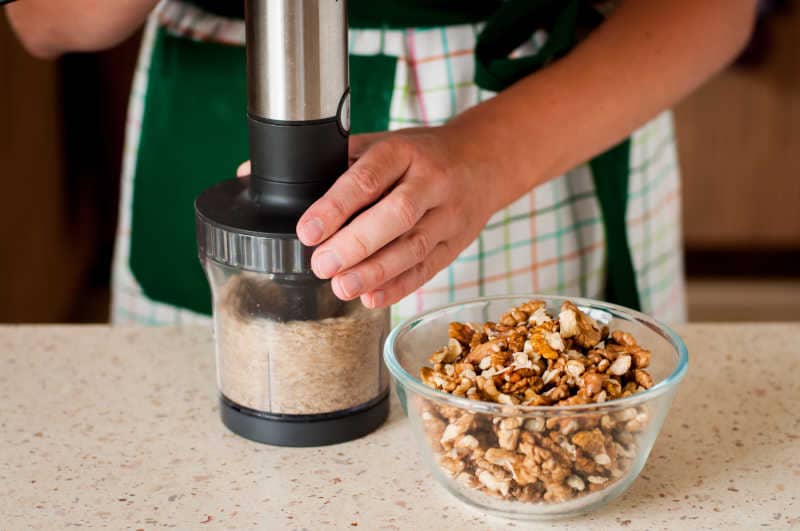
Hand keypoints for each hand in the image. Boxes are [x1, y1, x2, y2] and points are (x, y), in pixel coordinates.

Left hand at [239, 126, 503, 308]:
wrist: (483, 161)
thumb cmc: (420, 153)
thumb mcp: (381, 143)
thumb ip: (328, 160)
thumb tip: (250, 175)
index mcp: (405, 151)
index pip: (369, 177)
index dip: (337, 205)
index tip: (307, 229)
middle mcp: (431, 181)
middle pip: (396, 216)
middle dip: (355, 244)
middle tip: (320, 265)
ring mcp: (448, 215)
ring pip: (414, 247)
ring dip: (376, 272)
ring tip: (341, 288)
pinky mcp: (456, 244)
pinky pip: (428, 268)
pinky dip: (400, 287)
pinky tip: (372, 299)